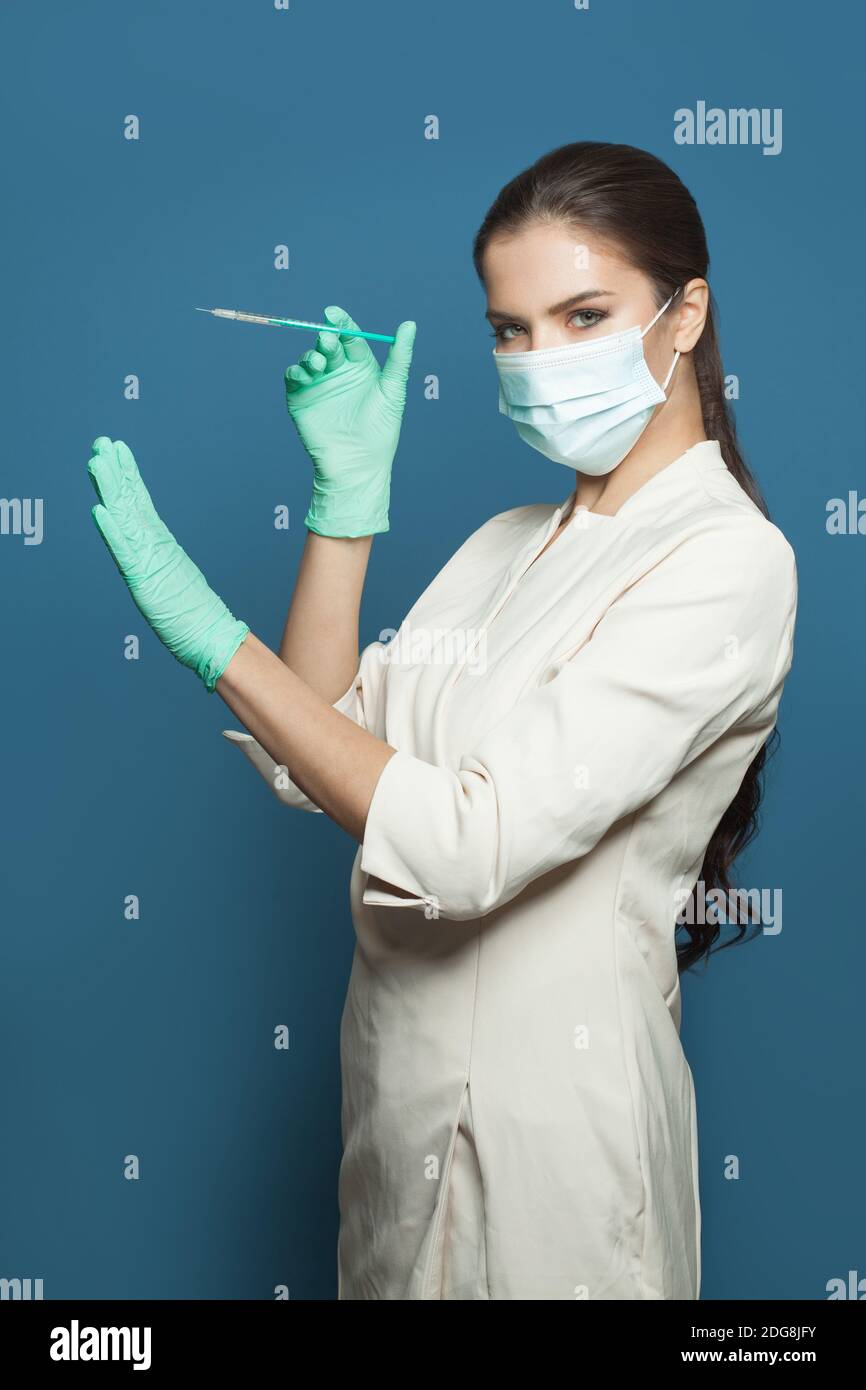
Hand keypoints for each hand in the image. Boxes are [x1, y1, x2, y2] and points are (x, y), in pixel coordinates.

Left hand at [88, 436, 248, 691]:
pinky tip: (99, 511)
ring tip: (97, 461)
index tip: (116, 450)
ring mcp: (150, 560)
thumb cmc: (193, 616)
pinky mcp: (145, 579)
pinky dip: (112, 532)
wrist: (212, 636)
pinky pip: (125, 552)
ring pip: (126, 517)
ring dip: (110, 489)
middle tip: (102, 441)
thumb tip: (152, 552)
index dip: (126, 475)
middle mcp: (155, 545)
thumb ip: (161, 563)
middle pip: (132, 501)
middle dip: (116, 470)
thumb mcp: (172, 581)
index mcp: (160, 544)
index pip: (139, 502)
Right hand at [285, 304, 415, 537]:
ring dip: (311, 356)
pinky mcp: (300, 399)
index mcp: (361, 367)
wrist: (357, 465)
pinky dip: (296, 371)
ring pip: (310, 358)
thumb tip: (410, 324)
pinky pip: (294, 377)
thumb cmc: (381, 430)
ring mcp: (319, 385)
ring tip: (318, 364)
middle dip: (325, 339)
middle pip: (328, 345)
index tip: (332, 312)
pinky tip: (304, 374)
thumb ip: (400, 357)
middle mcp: (339, 372)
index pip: (350, 337)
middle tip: (327, 342)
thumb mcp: (393, 390)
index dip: (341, 323)